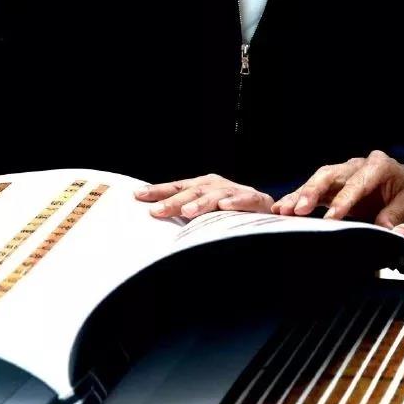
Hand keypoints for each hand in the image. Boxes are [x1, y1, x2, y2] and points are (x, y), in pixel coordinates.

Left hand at [134, 173, 273, 219]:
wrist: (265, 214)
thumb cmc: (230, 215)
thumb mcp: (204, 214)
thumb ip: (185, 215)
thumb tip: (155, 218)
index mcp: (203, 186)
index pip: (177, 187)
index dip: (159, 190)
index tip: (138, 195)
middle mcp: (217, 185)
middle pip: (193, 191)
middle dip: (174, 201)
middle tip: (157, 210)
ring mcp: (237, 191)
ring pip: (217, 195)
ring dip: (201, 203)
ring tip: (187, 211)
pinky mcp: (257, 200)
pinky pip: (246, 200)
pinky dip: (235, 202)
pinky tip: (225, 206)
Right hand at [272, 150, 403, 227]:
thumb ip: (396, 214)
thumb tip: (383, 227)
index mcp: (379, 165)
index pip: (357, 183)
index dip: (344, 200)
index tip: (332, 217)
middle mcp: (357, 165)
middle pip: (330, 175)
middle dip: (313, 192)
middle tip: (298, 210)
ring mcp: (343, 172)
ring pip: (318, 180)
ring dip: (299, 195)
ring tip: (282, 210)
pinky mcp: (334, 184)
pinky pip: (314, 190)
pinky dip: (298, 198)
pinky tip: (282, 209)